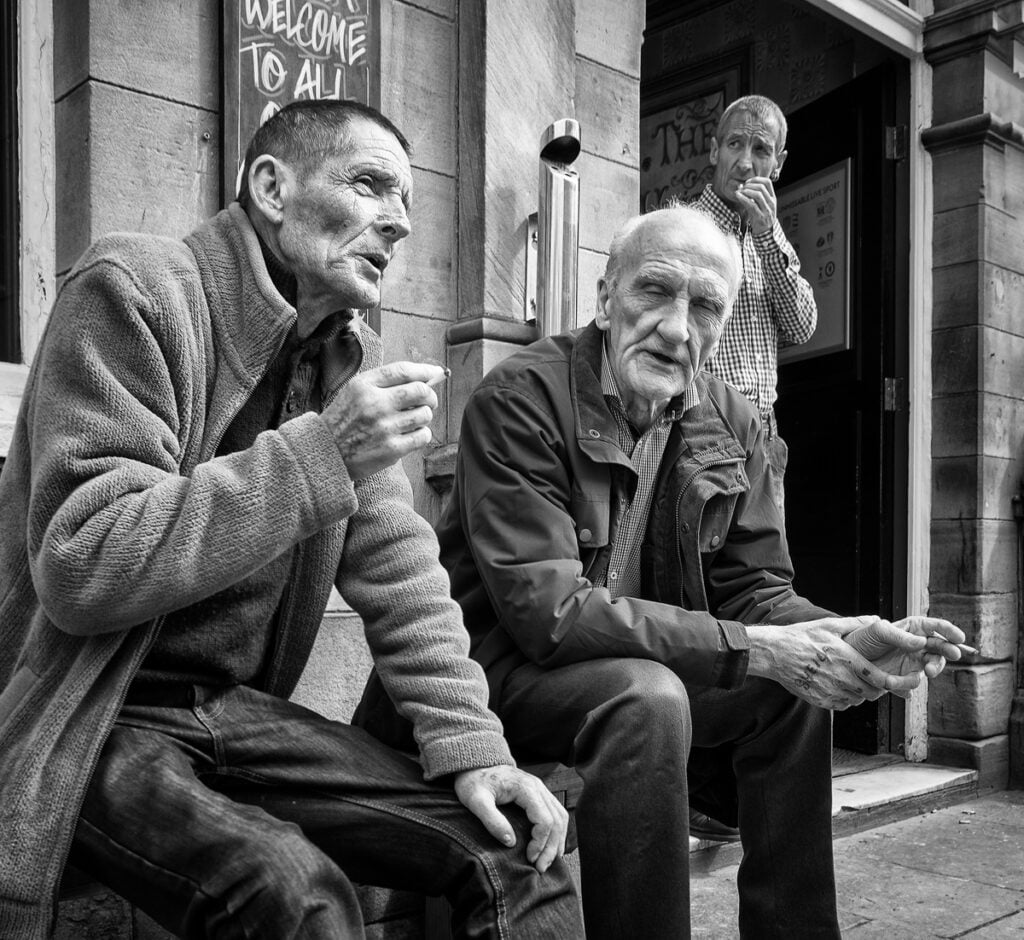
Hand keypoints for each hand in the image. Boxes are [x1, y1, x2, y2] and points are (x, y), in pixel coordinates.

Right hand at [321, 361, 444, 479]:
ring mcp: (384, 427)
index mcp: (364, 385)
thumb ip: (384, 383)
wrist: (324, 454)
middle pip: (421, 391)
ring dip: (424, 416)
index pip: (404, 371)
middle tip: (428, 401)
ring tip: (412, 420)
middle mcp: (375, 404)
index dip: (425, 370)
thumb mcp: (354, 392)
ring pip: (425, 414)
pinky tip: (410, 435)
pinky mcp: (391, 449)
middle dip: (430, 395)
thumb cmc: (344, 421)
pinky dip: (422, 434)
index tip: (436, 373)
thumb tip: (425, 377)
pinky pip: (422, 436)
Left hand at [454, 765, 567, 872]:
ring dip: (557, 840)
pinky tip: (550, 846)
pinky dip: (557, 831)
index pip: (545, 819)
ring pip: (561, 816)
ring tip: (548, 861)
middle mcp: (537, 786)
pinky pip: (556, 812)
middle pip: (557, 820)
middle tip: (541, 868)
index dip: (540, 842)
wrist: (474, 764)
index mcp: (525, 787)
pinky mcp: (538, 794)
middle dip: (551, 847)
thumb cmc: (473, 781)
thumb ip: (492, 820)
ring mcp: (540, 789)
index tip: (529, 858)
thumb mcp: (475, 801)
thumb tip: (510, 842)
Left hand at [734, 176, 776, 234]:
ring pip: (757, 195)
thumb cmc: (761, 218)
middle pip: (761, 187)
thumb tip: (741, 186)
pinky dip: (743, 199)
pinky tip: (738, 196)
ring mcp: (767, 210)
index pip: (768, 182)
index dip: (757, 179)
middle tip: (742, 188)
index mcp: (772, 198)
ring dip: (746, 191)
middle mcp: (771, 203)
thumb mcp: (761, 206)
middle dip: (749, 185)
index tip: (748, 182)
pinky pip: (752, 205)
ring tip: (739, 192)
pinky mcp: (760, 217)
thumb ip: (755, 197)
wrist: (765, 233)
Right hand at [746, 617, 916, 710]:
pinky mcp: (821, 702)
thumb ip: (857, 624)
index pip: (882, 678)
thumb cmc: (801, 637)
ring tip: (852, 677)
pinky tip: (837, 683)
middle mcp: (842, 679)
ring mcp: (831, 693)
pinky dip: (845, 697)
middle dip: (878, 686)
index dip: (899, 682)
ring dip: (861, 692)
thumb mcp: (829, 625)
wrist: (774, 654)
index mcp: (848, 660)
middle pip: (873, 693)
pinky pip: (842, 705)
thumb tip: (879, 620)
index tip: (909, 681)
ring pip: (859, 700)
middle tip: (876, 677)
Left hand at [843, 616, 964, 697]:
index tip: (959, 637)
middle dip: (948, 652)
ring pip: (932, 666)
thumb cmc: (862, 639)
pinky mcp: (904, 677)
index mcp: (912, 628)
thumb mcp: (879, 632)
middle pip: (940, 648)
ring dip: (932, 669)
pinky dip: (907, 685)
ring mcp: (912, 662)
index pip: (934, 627)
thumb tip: (922, 642)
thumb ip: (901, 636)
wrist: (847, 659)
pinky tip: (899, 686)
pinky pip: (913, 682)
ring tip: (926, 672)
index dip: (948, 630)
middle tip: (953, 655)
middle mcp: (916, 645)